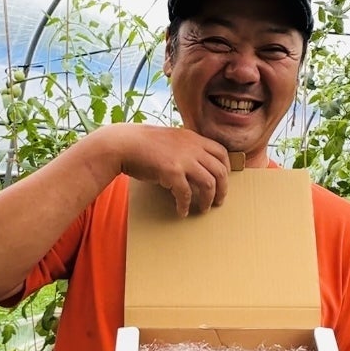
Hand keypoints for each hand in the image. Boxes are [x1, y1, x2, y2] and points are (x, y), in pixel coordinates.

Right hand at [104, 124, 230, 216]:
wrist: (123, 144)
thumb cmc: (143, 144)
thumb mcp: (171, 140)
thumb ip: (185, 148)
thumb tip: (195, 165)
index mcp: (193, 138)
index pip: (221, 152)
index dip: (226, 169)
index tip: (223, 180)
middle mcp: (192, 147)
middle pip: (219, 170)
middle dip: (222, 189)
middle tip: (218, 201)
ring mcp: (183, 159)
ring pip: (208, 183)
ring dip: (208, 199)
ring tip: (204, 209)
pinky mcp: (171, 172)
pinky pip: (186, 193)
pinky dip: (186, 205)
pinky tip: (182, 211)